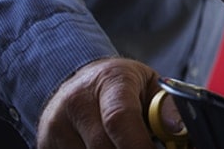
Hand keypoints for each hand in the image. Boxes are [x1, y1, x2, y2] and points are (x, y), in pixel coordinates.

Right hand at [37, 58, 160, 148]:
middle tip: (147, 148)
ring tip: (128, 142)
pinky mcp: (45, 146)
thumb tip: (179, 130)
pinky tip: (109, 147)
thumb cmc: (121, 86)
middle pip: (103, 148)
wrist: (80, 82)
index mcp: (109, 81)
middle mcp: (76, 103)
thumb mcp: (148, 84)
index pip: (119, 118)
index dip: (139, 145)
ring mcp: (55, 128)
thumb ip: (165, 106)